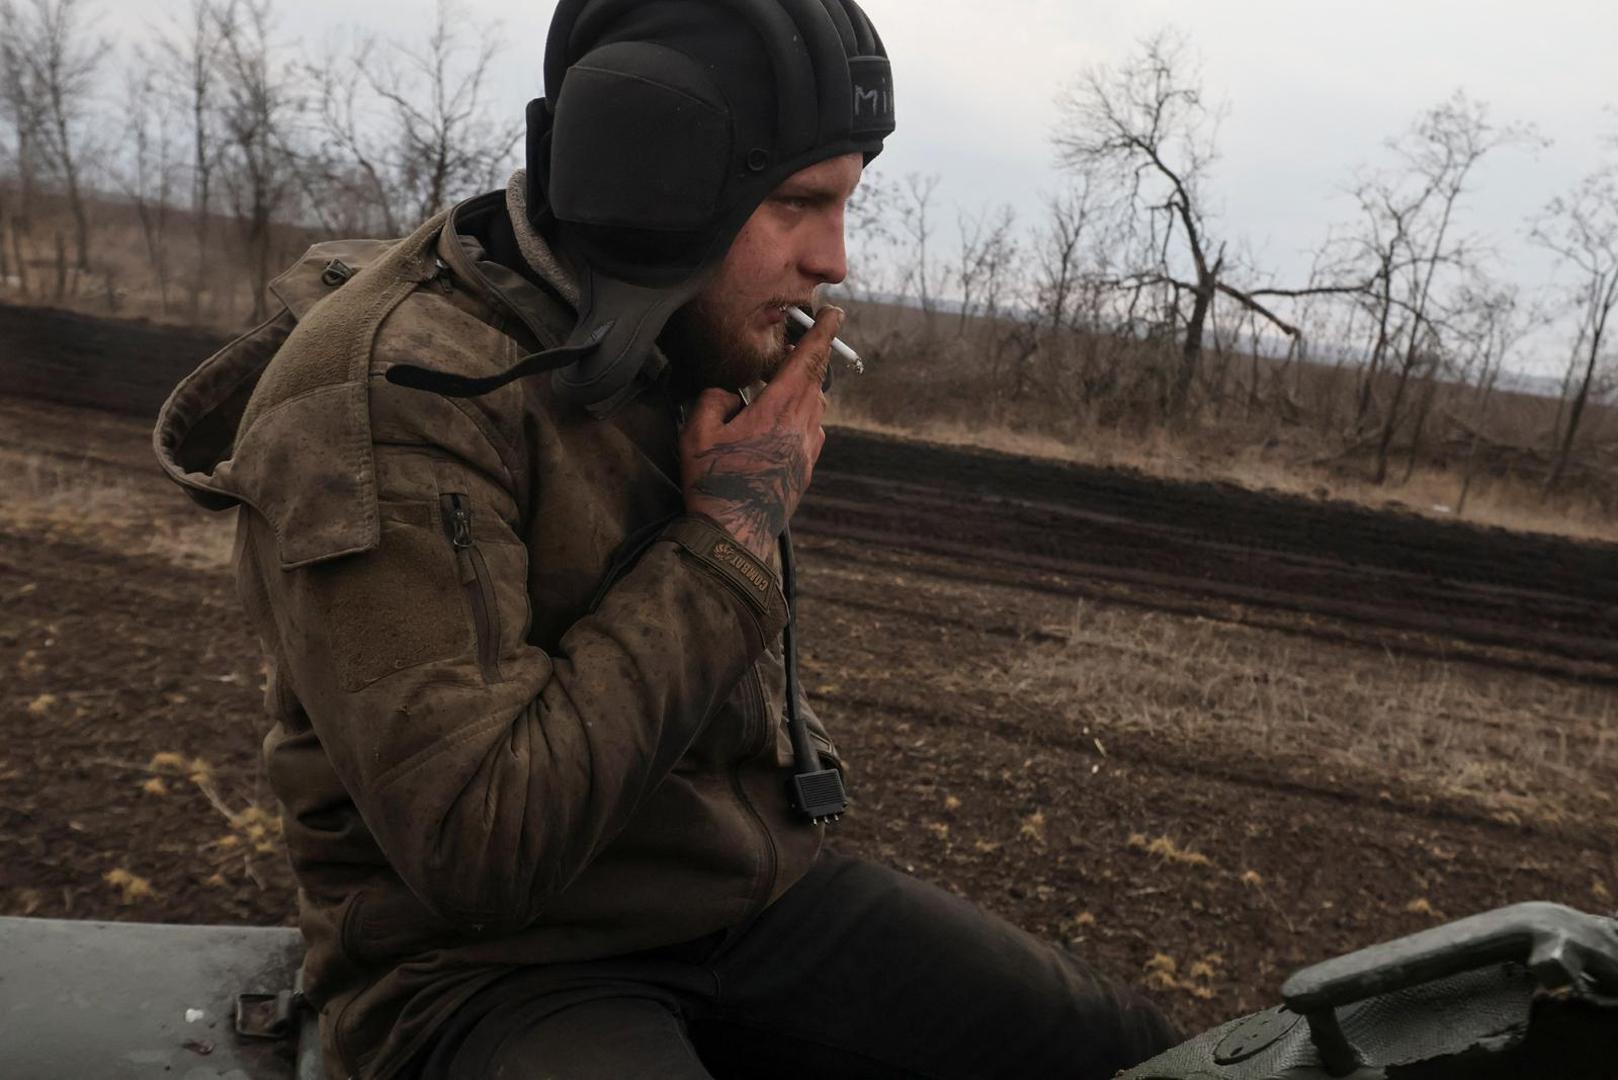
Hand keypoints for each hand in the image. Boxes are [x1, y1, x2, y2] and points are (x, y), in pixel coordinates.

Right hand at [679, 306, 843, 562]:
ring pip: (815, 405)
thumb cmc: (714, 482)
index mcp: (778, 410)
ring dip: (803, 389)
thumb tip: (729, 393)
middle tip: (797, 344)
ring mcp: (808, 449)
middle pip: (815, 379)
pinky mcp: (806, 468)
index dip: (821, 333)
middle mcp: (801, 426)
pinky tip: (781, 424)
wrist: (735, 534)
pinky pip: (812, 430)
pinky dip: (802, 416)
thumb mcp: (697, 432)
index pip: (807, 360)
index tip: (834, 313)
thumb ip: (712, 399)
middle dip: (808, 358)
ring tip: (780, 387)